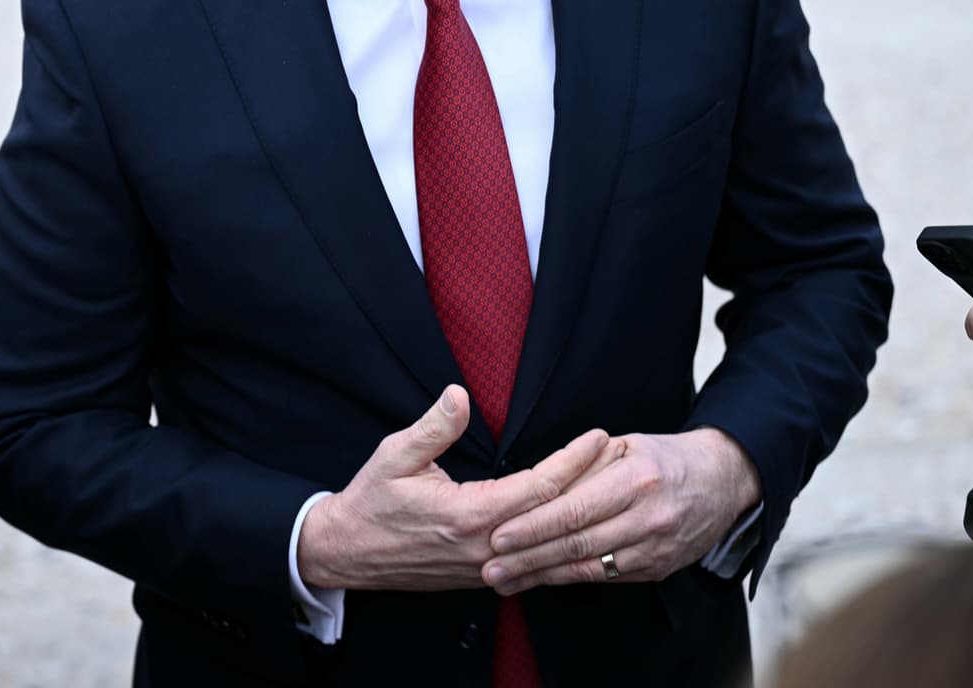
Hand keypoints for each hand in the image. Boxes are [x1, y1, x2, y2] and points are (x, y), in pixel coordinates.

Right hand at [297, 385, 609, 590]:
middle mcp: (486, 548)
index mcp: (469, 516)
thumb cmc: (371, 502)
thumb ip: (433, 427)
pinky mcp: (485, 576)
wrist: (349, 553)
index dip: (573, 461)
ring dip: (581, 512)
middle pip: (555, 517)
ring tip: (611, 484)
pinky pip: (533, 556)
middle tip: (623, 457)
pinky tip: (578, 518)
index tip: (599, 436)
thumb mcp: (394, 455)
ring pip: (548, 540)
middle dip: (592, 486)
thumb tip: (460, 396)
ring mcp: (488, 567)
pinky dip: (559, 534)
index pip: (539, 488)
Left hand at [481, 428, 759, 593]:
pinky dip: (570, 580)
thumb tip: (538, 483)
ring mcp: (655, 548)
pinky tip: (542, 580)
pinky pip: (607, 578)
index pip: (575, 509)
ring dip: (542, 576)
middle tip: (491, 567)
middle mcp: (648, 518)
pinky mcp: (657, 569)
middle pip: (577, 544)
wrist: (722, 481)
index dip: (534, 526)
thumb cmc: (665, 458)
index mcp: (637, 480)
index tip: (500, 535)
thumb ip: (584, 464)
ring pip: (589, 568)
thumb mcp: (627, 444)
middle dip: (528, 558)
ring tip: (506, 581)